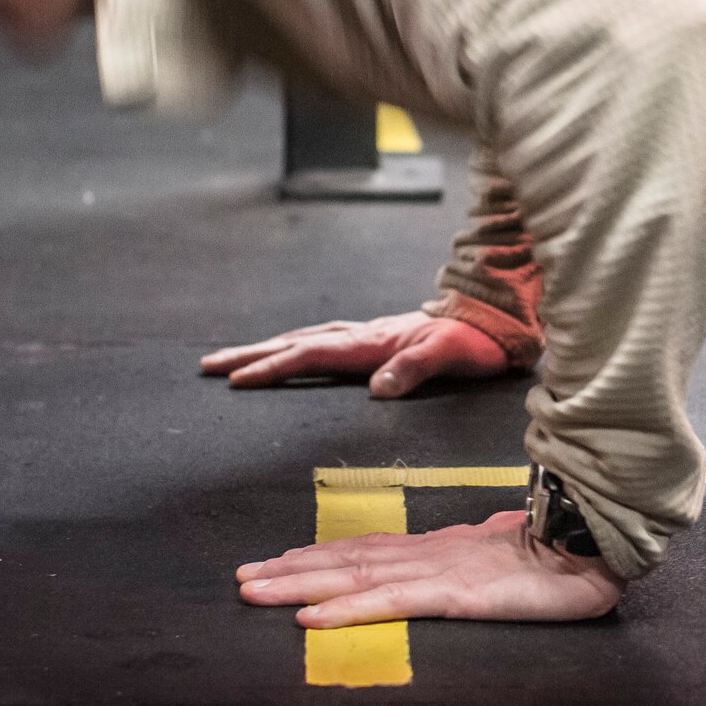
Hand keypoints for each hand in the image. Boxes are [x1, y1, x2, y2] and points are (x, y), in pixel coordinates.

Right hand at [199, 311, 508, 397]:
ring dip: (267, 348)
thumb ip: (414, 369)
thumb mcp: (452, 355)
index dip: (273, 368)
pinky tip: (293, 350)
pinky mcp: (376, 338)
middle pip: (295, 343)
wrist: (496, 316)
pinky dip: (296, 345)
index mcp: (372, 342)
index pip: (311, 356)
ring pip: (305, 339)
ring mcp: (368, 334)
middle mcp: (363, 335)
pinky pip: (323, 340)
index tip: (236, 381)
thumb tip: (377, 389)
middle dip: (251, 355)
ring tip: (234, 359)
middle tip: (209, 366)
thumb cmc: (476, 340)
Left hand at [236, 511, 623, 625]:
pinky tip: (311, 617)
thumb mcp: (508, 564)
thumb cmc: (563, 556)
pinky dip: (345, 608)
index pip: (370, 550)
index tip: (280, 562)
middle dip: (291, 569)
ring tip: (254, 591)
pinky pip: (388, 602)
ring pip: (354, 576)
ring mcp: (439, 571)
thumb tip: (467, 569)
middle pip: (348, 559)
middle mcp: (430, 554)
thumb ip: (478, 566)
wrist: (598, 543)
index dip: (322, 557)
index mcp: (443, 549)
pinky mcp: (453, 593)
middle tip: (242, 578)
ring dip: (299, 584)